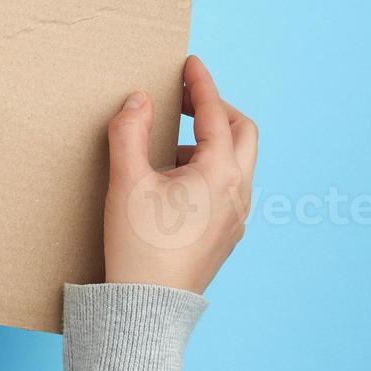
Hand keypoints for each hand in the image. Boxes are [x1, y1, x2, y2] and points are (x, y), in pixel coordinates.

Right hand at [103, 56, 256, 293]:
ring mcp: (236, 217)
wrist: (146, 306)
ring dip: (212, 140)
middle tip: (185, 99)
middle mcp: (238, 193)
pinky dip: (209, 167)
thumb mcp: (126, 181)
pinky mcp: (226, 236)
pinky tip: (175, 179)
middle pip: (243, 133)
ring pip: (238, 162)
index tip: (190, 64)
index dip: (201, 84)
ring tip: (170, 142)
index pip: (215, 114)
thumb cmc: (138, 245)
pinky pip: (229, 187)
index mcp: (220, 173)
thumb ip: (129, 132)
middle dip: (217, 110)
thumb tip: (138, 100)